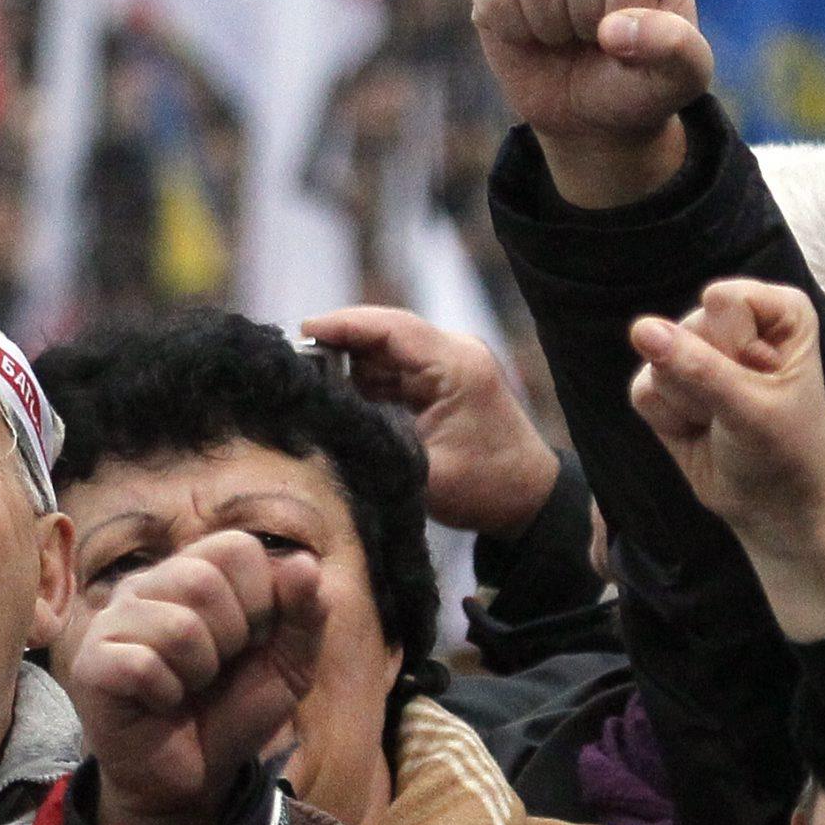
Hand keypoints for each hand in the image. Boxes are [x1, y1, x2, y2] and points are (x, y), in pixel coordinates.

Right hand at [64, 529, 324, 824]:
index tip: (250, 641)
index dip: (261, 599)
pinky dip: (166, 695)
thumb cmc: (232, 711)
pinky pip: (142, 666)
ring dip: (199, 673)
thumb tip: (305, 563)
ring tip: (187, 687)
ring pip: (178, 627)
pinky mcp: (92, 664)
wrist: (192, 779)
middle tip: (215, 670)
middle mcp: (146, 585)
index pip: (237, 547)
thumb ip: (305, 613)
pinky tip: (159, 703)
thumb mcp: (289, 665)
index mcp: (192, 571)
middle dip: (230, 638)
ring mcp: (112, 622)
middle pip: (202, 580)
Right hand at [306, 306, 559, 538]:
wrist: (528, 500)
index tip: (303, 329)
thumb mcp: (422, 473)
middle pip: (385, 332)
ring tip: (310, 382)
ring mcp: (449, 365)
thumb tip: (323, 421)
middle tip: (296, 362)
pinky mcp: (442, 380)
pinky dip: (366, 379)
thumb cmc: (485, 489)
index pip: (392, 328)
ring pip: (386, 349)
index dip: (344, 324)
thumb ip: (373, 443)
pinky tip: (338, 395)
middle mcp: (454, 354)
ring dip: (350, 362)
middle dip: (339, 342)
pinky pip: (396, 368)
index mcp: (456, 367)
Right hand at [468, 0, 716, 210]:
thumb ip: (675, 49)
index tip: (633, 37)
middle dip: (586, 21)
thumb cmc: (641, 83)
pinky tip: (533, 34)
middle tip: (595, 39)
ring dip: (550, 27)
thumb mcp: (681, 78)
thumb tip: (613, 31)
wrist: (589, 114)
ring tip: (566, 35)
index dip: (627, 17)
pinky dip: (514, 31)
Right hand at [628, 280, 824, 640]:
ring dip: (688, 404)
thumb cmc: (785, 451)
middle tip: (741, 410)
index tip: (766, 382)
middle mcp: (736, 320)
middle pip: (686, 327)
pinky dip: (667, 419)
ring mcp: (697, 350)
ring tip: (721, 422)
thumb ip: (696, 368)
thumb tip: (640, 328)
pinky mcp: (666, 383)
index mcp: (778, 311)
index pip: (724, 301)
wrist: (775, 507)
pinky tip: (697, 430)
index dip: (736, 349)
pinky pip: (642, 388)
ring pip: (657, 358)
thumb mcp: (750, 408)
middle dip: (706, 380)